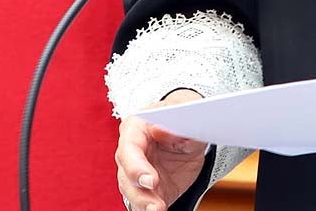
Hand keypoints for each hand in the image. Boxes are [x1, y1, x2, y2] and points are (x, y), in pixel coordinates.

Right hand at [116, 89, 208, 210]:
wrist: (189, 133)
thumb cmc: (182, 118)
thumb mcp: (186, 114)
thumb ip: (175, 124)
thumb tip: (159, 129)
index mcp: (135, 127)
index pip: (129, 147)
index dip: (137, 166)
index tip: (151, 180)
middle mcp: (130, 151)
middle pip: (126, 173)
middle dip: (140, 189)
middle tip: (155, 201)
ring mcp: (135, 172)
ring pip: (132, 191)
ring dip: (145, 203)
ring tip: (159, 208)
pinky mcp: (145, 190)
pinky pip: (142, 202)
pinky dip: (149, 208)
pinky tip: (159, 209)